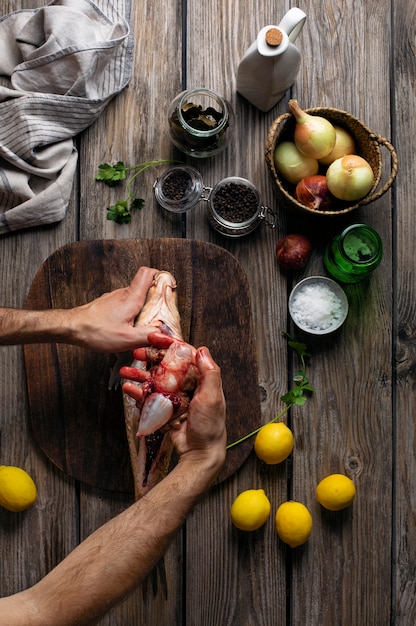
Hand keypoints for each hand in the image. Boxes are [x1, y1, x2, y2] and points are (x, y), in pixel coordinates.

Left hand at [69, 267, 159, 351]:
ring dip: (142, 305)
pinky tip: (128, 326)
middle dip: (155, 296)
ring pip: (134, 295)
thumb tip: (164, 336)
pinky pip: (124, 303)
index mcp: (131, 297)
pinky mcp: (107, 304)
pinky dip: (130, 311)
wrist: (72, 328)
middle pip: (144, 285)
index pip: (148, 273)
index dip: (160, 276)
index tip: (168, 287)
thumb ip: (148, 336)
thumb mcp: (127, 339)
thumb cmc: (96, 331)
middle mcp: (123, 293)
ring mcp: (114, 298)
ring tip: (144, 322)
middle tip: (160, 312)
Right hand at [122, 341, 226, 474]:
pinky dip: (138, 394)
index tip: (153, 337)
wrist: (200, 453)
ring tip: (125, 373)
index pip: (183, 354)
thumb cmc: (210, 426)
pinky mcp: (164, 410)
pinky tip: (129, 390)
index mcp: (199, 378)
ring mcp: (174, 397)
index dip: (168, 344)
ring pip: (154, 381)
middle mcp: (186, 385)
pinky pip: (149, 399)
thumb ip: (210, 373)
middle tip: (135, 353)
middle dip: (149, 358)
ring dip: (139, 376)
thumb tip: (202, 349)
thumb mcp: (212, 397)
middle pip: (165, 366)